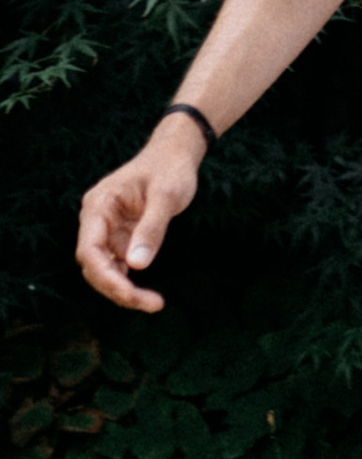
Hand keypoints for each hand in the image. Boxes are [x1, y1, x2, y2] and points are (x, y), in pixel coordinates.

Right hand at [76, 118, 207, 313]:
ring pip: (105, 268)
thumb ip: (152, 228)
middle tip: (152, 304)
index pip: (89, 250)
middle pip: (94, 264)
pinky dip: (129, 279)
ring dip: (123, 289)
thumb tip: (137, 265)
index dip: (105, 276)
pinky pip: (118, 263)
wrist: (176, 154)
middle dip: (117, 288)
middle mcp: (97, 219)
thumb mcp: (166, 196)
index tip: (129, 294)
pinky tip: (147, 294)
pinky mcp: (121, 235)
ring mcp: (107, 228)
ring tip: (153, 303)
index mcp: (99, 205)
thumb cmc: (170, 169)